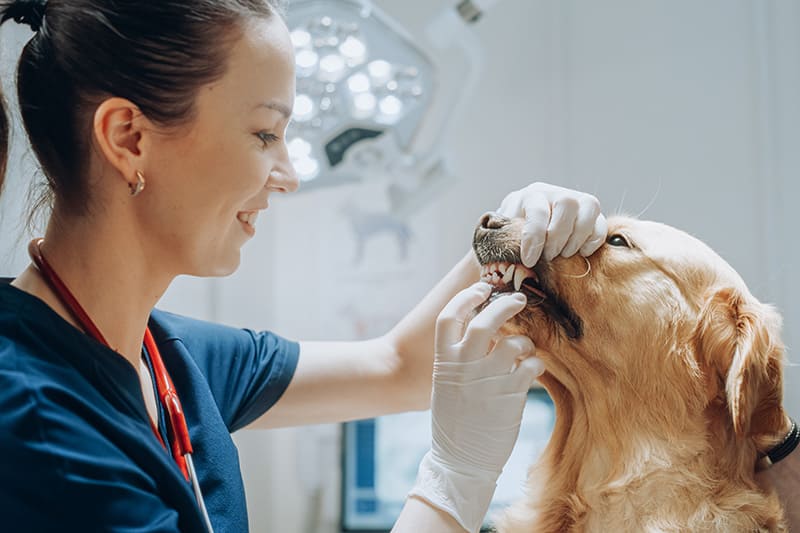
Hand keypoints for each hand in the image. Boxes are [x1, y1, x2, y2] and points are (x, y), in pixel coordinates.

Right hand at [408, 282, 543, 532]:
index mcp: (444, 362)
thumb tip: (486, 330)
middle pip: (486, 322)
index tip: (481, 289)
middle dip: (505, 305)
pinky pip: (531, 366)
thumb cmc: (455, 421)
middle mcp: (464, 367)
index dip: (466, 298)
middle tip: (519, 300)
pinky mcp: (510, 395)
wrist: (460, 461)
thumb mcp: (447, 384)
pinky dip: (536, 364)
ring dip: (524, 342)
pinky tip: (532, 370)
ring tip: (525, 350)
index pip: (449, 317)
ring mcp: (487, 380)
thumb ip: (460, 357)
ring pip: (513, 343)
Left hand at [497, 182, 606, 266]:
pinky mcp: (591, 212)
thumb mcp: (502, 233)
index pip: (537, 211)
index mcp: (530, 195)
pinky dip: (593, 240)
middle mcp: (554, 192)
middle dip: (558, 236)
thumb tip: (504, 260)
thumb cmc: (511, 233)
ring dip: (577, 238)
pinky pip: (601, 222)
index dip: (534, 238)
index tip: (529, 260)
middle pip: (567, 204)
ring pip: (588, 208)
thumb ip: (503, 241)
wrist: (523, 225)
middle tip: (549, 256)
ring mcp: (576, 199)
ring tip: (564, 255)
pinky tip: (581, 253)